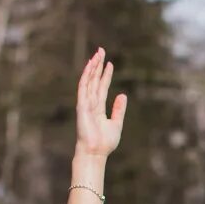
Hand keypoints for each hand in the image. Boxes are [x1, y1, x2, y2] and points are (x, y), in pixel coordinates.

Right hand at [73, 48, 127, 172]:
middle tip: (101, 51)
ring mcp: (85, 103)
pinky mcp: (82, 106)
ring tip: (97, 54)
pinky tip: (90, 66)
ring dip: (93, 67)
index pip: (102, 87)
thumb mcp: (116, 124)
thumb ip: (119, 109)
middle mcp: (91, 103)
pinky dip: (86, 76)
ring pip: (89, 81)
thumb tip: (122, 95)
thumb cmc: (105, 143)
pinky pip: (83, 87)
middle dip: (98, 65)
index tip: (110, 63)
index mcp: (98, 108)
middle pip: (94, 80)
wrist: (96, 152)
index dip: (106, 75)